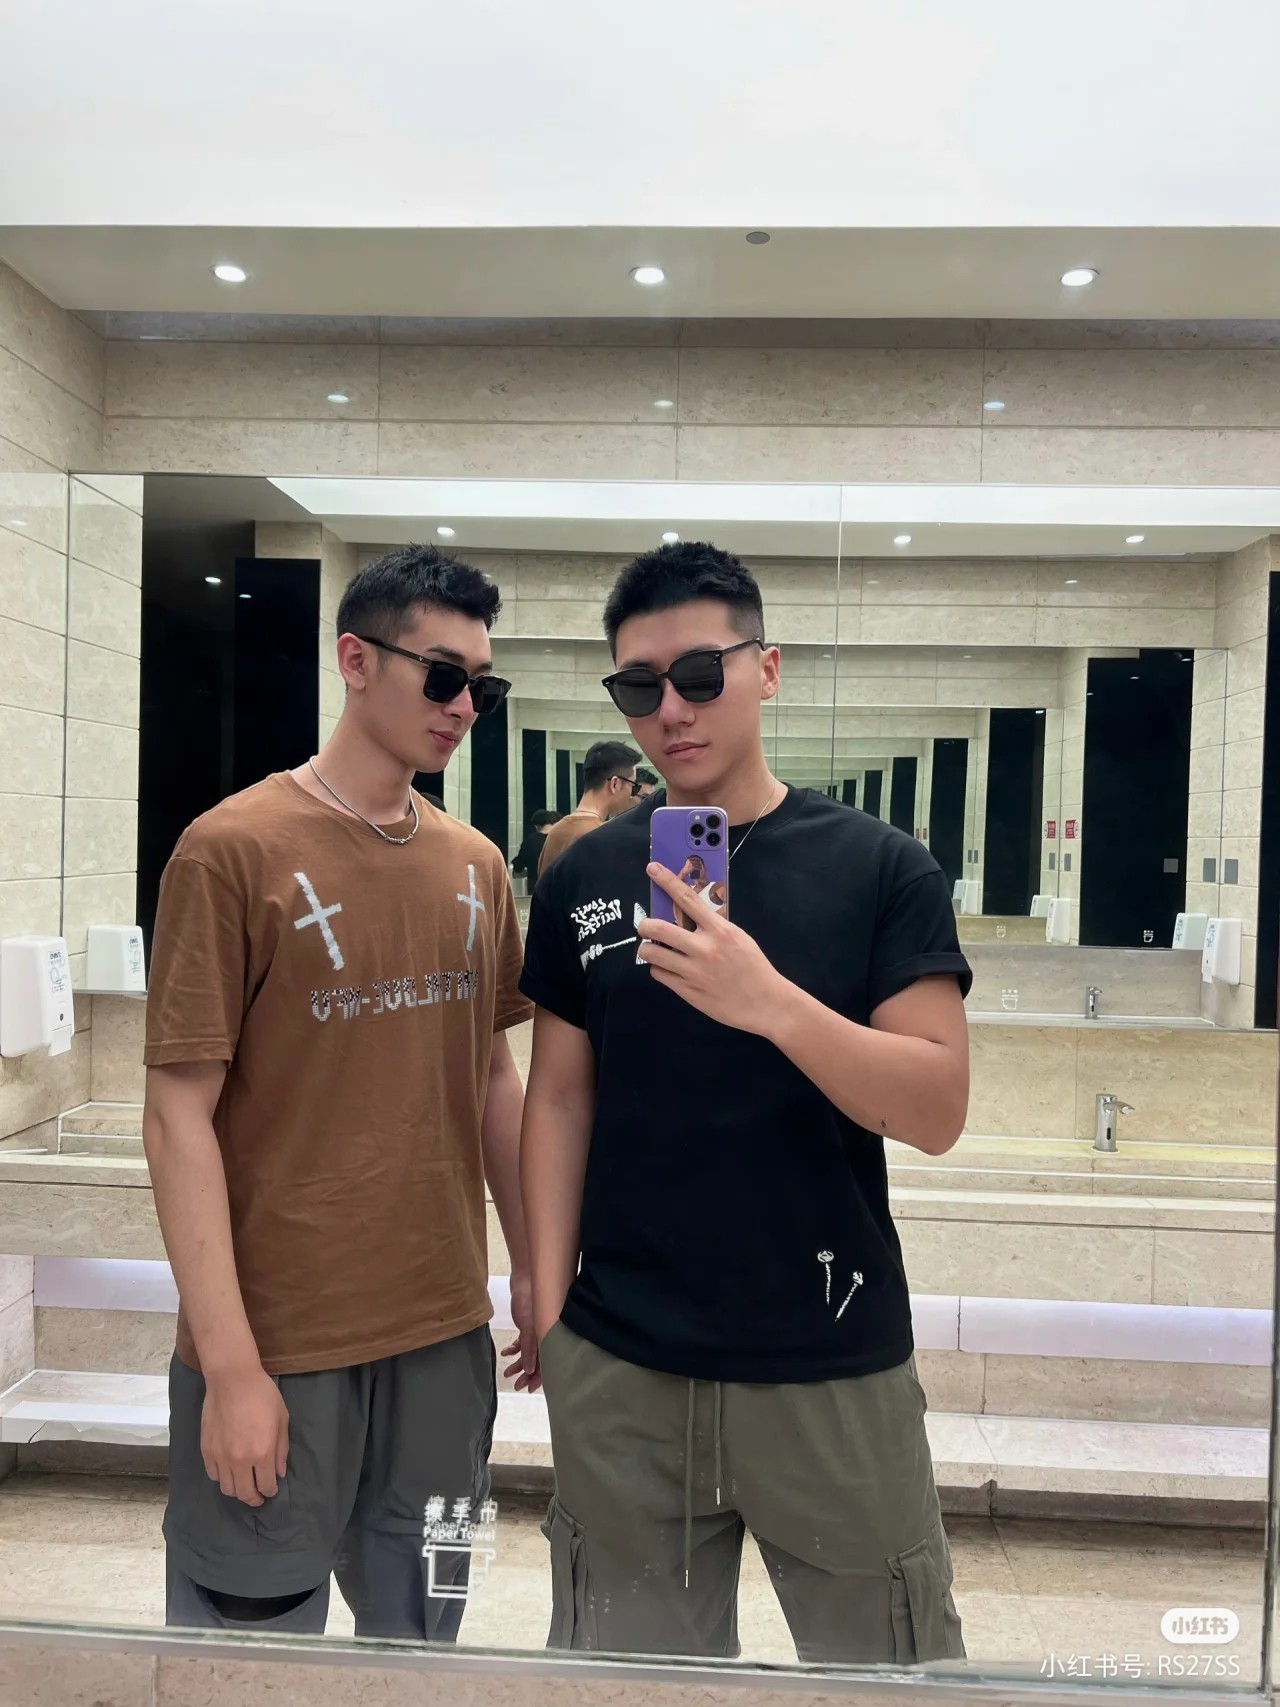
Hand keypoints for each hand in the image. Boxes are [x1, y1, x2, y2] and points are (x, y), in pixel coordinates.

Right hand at [201, 1363, 289, 1505]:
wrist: (232, 1379)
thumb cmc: (262, 1395)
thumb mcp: (282, 1419)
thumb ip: (281, 1449)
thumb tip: (279, 1472)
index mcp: (262, 1453)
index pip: (265, 1485)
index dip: (270, 1490)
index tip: (271, 1489)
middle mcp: (240, 1460)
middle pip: (245, 1493)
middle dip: (254, 1498)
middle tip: (259, 1497)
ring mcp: (221, 1456)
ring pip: (227, 1488)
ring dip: (237, 1491)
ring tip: (244, 1486)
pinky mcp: (207, 1450)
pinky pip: (213, 1475)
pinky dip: (222, 1478)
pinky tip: (229, 1472)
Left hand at [502, 1269, 540, 1393]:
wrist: (525, 1276)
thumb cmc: (530, 1299)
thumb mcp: (529, 1327)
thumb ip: (530, 1348)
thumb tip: (530, 1371)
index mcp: (551, 1336)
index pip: (548, 1364)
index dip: (540, 1379)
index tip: (528, 1390)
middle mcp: (546, 1334)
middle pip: (539, 1360)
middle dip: (527, 1374)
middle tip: (515, 1385)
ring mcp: (538, 1329)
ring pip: (530, 1352)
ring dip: (519, 1363)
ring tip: (507, 1372)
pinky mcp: (529, 1322)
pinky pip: (523, 1340)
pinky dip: (515, 1348)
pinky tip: (505, 1352)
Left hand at [638, 863, 786, 1031]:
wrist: (766, 1003)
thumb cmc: (753, 968)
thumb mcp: (738, 938)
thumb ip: (713, 926)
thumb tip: (686, 915)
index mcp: (720, 931)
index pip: (687, 899)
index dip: (667, 881)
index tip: (653, 868)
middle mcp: (704, 949)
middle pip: (658, 928)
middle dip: (645, 925)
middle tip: (645, 926)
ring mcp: (694, 972)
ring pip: (651, 953)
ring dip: (647, 948)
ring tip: (654, 949)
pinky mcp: (687, 991)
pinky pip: (659, 974)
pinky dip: (659, 968)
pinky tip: (668, 968)